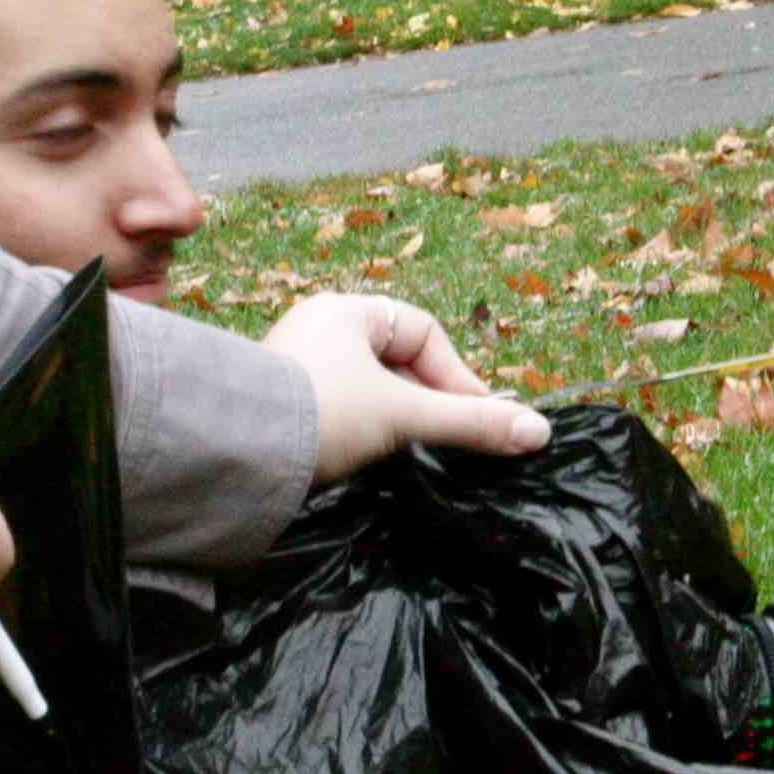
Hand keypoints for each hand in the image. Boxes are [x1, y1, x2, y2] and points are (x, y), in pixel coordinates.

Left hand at [269, 292, 550, 480]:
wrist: (233, 451)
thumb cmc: (323, 412)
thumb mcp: (404, 414)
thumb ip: (471, 423)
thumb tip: (540, 432)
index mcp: (344, 311)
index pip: (422, 332)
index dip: (456, 375)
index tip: (474, 418)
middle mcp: (317, 330)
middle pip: (397, 362)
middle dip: (427, 400)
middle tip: (448, 439)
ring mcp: (295, 367)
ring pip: (369, 390)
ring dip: (397, 420)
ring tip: (412, 453)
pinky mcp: (281, 405)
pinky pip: (341, 411)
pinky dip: (364, 434)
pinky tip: (371, 461)